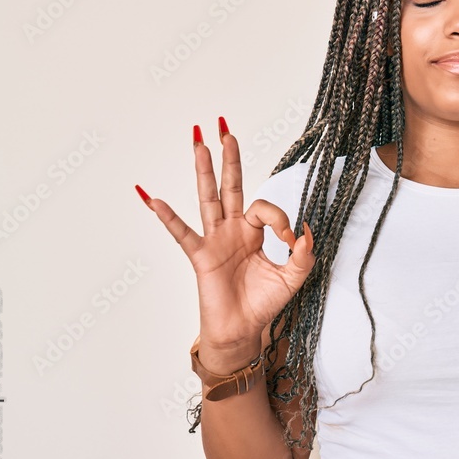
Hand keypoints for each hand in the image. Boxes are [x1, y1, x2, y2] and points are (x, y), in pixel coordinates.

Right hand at [135, 118, 315, 369]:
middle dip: (229, 158)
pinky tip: (152, 198)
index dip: (280, 219)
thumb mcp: (293, 277)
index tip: (289, 241)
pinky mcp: (200, 256)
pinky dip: (167, 216)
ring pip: (209, 198)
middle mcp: (232, 230)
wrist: (244, 330)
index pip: (265, 208)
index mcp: (254, 232)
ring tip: (198, 142)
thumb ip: (304, 254)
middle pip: (231, 186)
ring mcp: (214, 240)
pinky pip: (181, 233)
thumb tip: (306, 230)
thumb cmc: (264, 303)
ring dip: (203, 170)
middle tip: (224, 128)